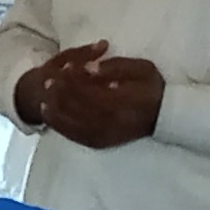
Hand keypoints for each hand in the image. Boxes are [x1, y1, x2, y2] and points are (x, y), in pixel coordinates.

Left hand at [27, 44, 163, 147]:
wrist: (164, 116)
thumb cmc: (152, 88)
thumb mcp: (142, 68)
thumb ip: (116, 66)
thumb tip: (89, 68)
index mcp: (123, 101)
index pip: (90, 91)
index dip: (73, 80)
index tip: (63, 68)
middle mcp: (112, 121)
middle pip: (77, 106)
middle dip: (60, 93)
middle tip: (48, 80)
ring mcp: (104, 135)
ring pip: (72, 122)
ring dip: (55, 108)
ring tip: (45, 94)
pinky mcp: (99, 142)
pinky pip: (73, 135)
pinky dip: (58, 123)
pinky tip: (48, 113)